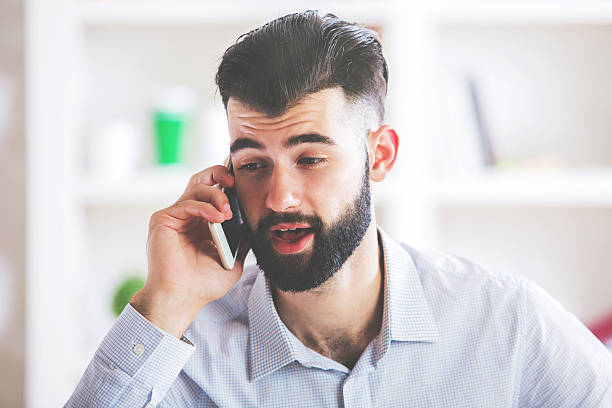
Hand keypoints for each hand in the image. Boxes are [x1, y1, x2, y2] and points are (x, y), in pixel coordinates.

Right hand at [130, 165, 249, 337]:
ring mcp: (175, 217)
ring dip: (216, 196)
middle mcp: (187, 216)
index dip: (228, 185)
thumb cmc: (203, 284)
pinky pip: (187, 203)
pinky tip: (218, 218)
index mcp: (202, 223)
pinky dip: (205, 207)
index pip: (214, 193)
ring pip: (196, 188)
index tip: (244, 182)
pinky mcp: (163, 219)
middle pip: (202, 181)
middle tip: (234, 180)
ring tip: (228, 213)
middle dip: (219, 175)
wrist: (181, 299)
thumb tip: (257, 224)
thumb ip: (242, 240)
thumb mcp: (233, 259)